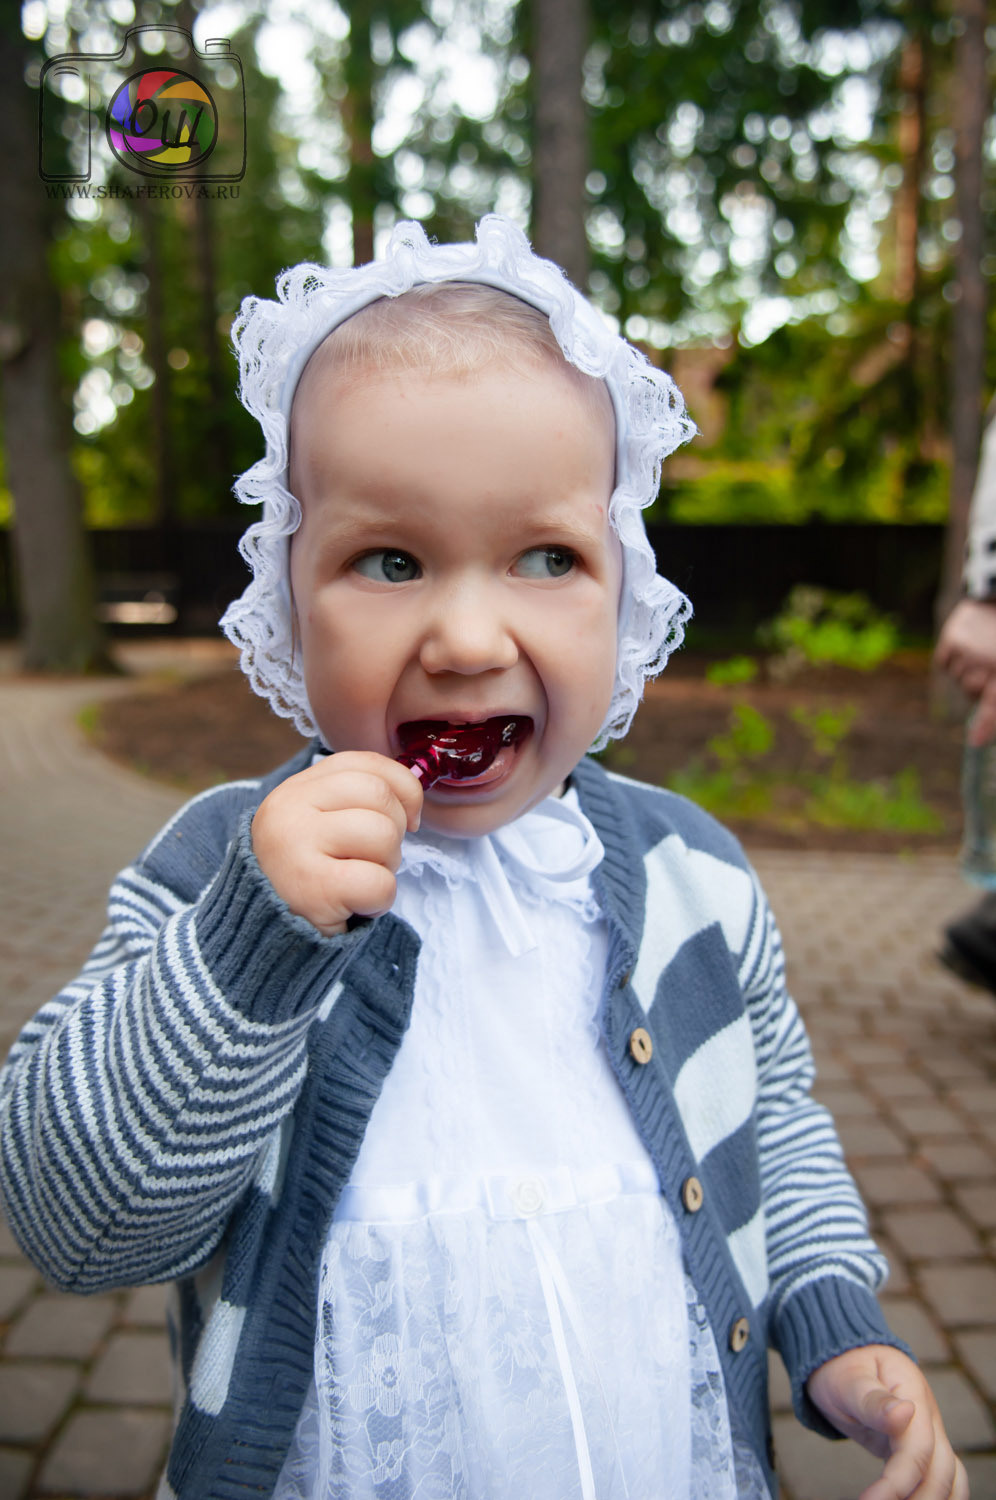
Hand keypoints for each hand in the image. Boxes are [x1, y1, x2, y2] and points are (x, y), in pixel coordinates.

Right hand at [251, 751, 422, 935]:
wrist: (265, 931)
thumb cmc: (307, 875)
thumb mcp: (321, 824)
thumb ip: (356, 799)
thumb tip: (412, 794)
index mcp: (298, 788)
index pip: (365, 763)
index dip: (402, 787)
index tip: (408, 816)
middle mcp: (291, 808)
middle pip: (379, 795)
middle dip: (396, 830)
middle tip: (375, 858)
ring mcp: (297, 845)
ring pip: (383, 835)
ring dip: (387, 865)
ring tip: (360, 880)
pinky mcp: (311, 888)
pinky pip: (379, 882)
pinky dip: (380, 900)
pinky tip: (355, 904)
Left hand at [806, 1346, 967, 1498]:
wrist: (843, 1358)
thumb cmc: (842, 1367)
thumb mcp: (849, 1379)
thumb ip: (875, 1400)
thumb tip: (905, 1412)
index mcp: (913, 1393)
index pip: (917, 1449)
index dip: (898, 1481)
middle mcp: (928, 1417)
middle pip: (941, 1470)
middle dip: (920, 1499)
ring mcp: (927, 1433)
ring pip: (948, 1478)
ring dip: (933, 1499)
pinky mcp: (919, 1449)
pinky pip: (936, 1477)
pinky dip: (933, 1496)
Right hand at [935, 598, 995, 744]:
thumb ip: (993, 697)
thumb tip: (979, 734)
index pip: (993, 702)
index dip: (986, 723)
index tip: (976, 741)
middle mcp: (985, 660)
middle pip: (972, 692)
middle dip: (979, 687)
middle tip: (990, 668)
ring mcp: (967, 651)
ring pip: (958, 678)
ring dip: (967, 671)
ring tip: (981, 651)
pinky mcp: (951, 640)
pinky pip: (945, 664)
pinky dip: (953, 660)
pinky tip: (966, 645)